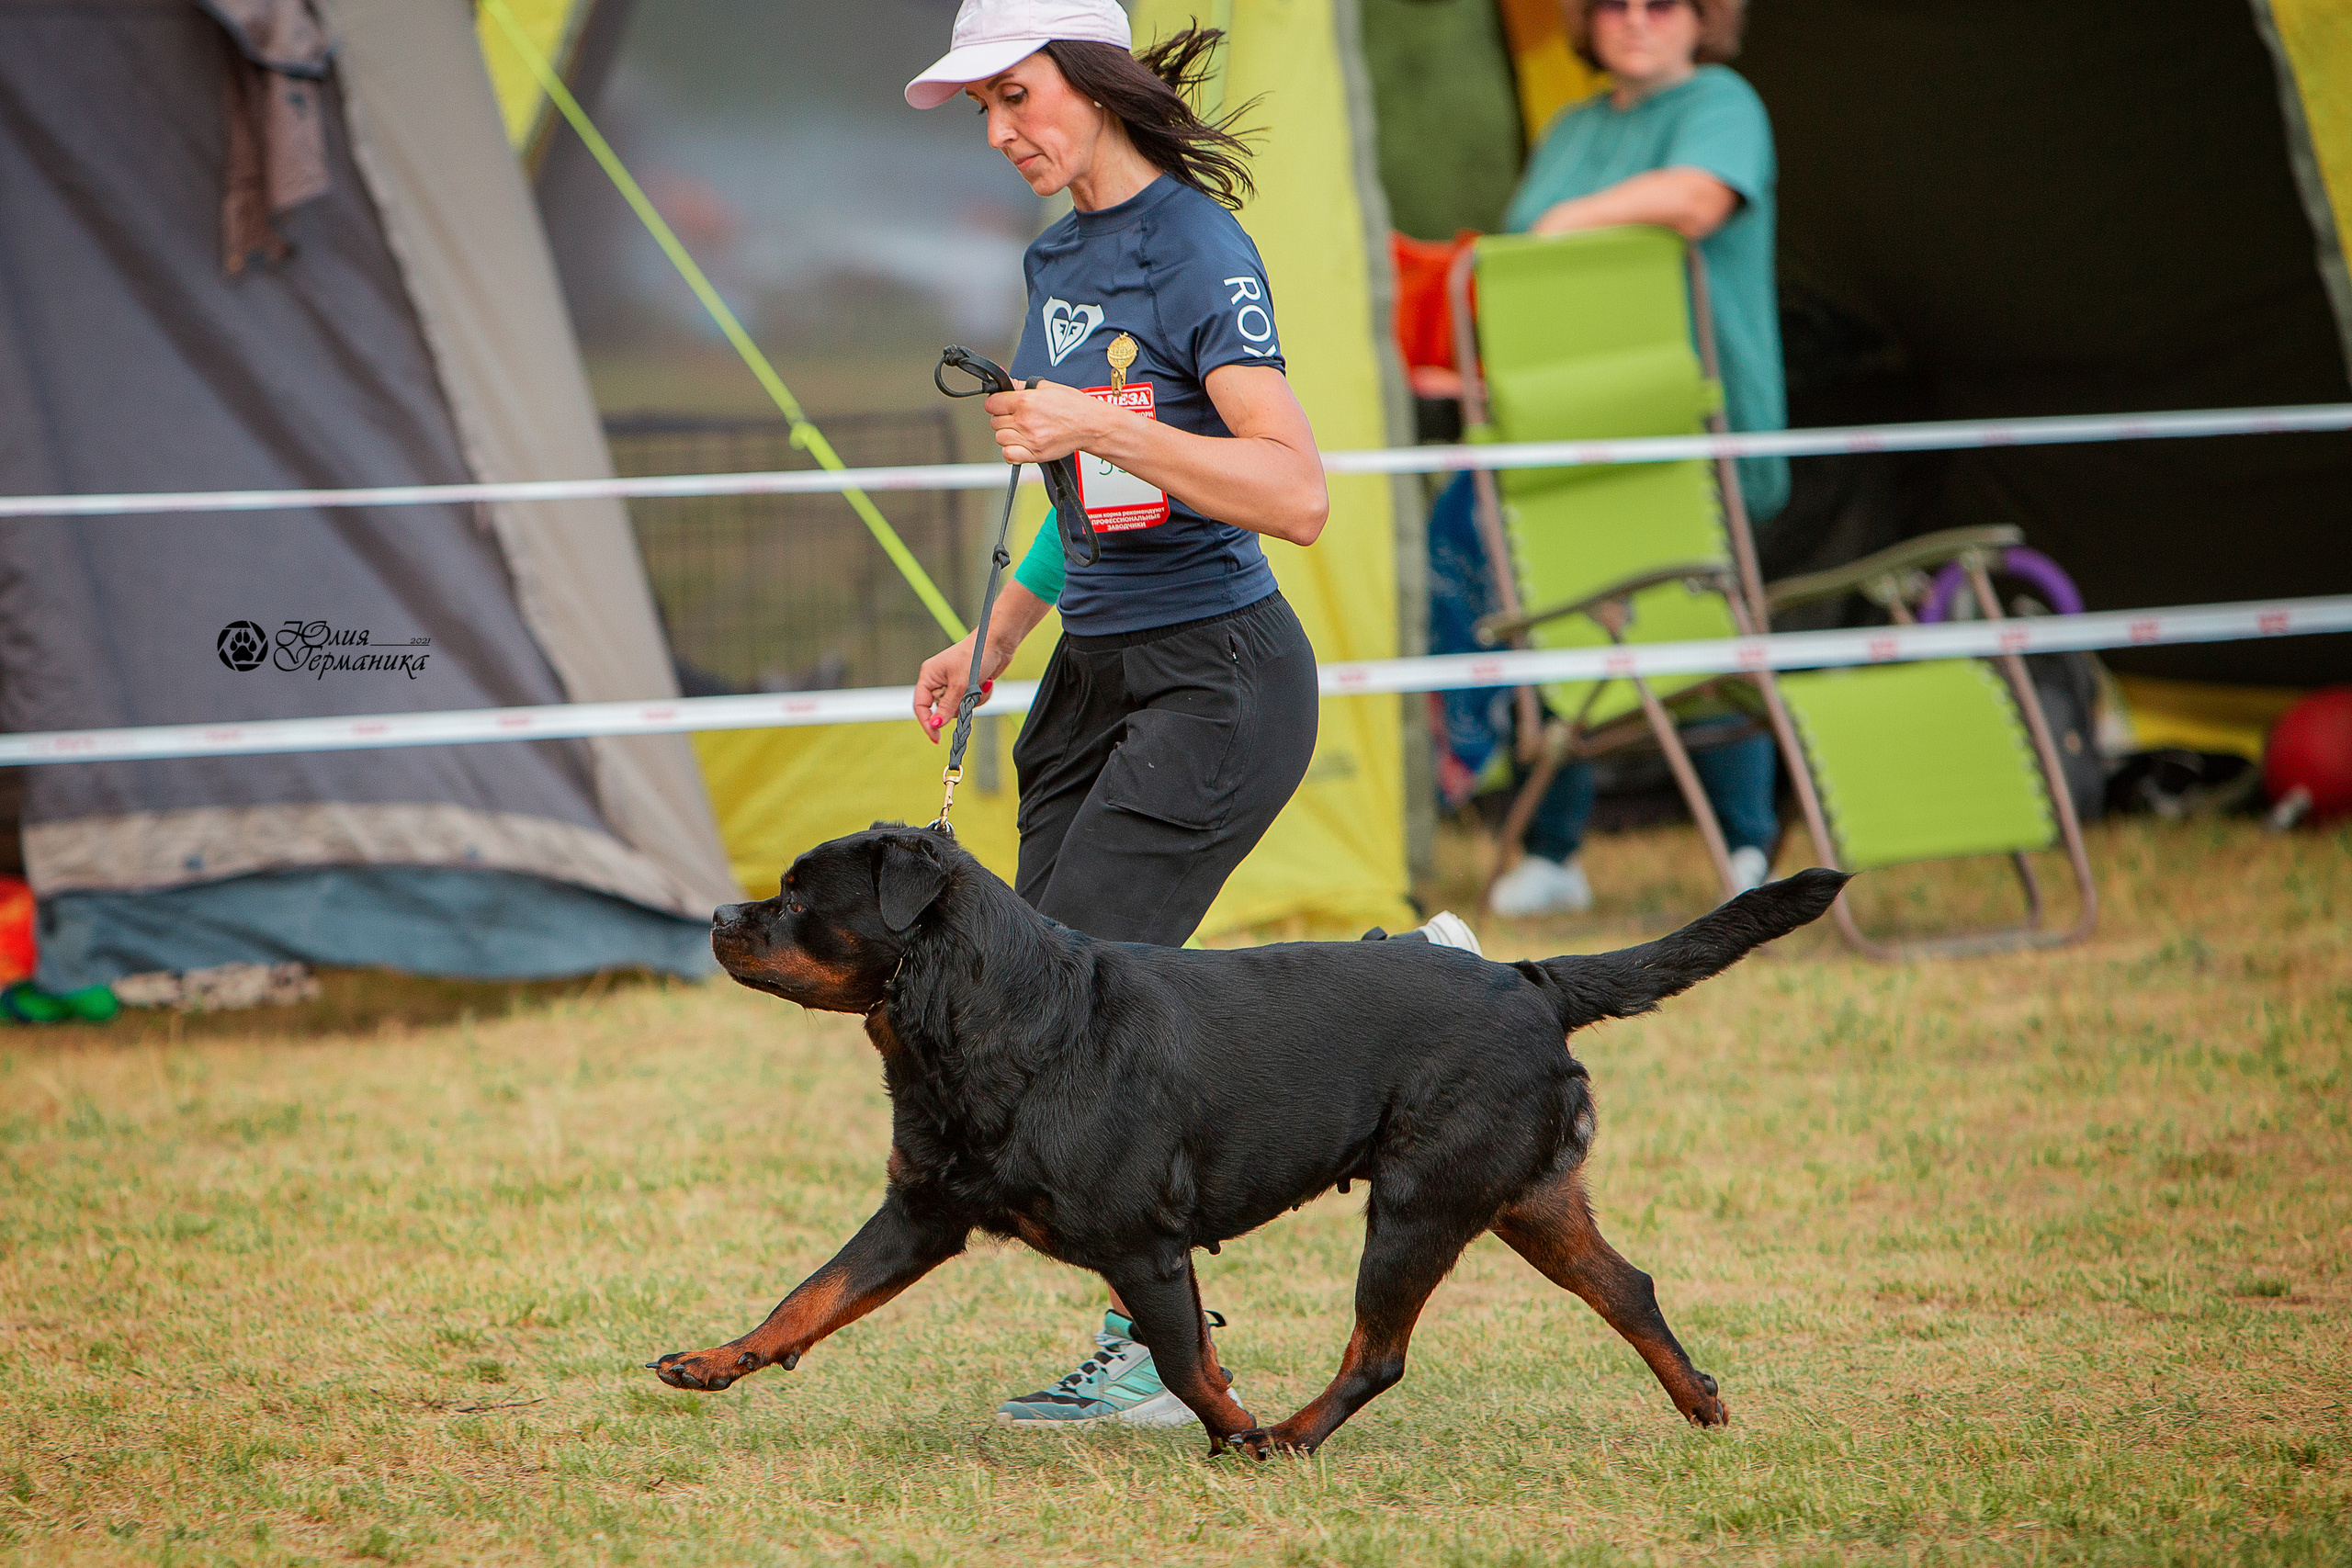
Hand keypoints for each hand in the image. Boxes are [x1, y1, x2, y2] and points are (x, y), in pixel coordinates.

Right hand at [912, 632, 1002, 742]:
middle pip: (942, 709)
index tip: (936, 738)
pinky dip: (980, 696)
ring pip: (959, 708)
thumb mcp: (960, 684)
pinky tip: (986, 682)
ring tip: (981, 683)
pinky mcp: (967, 686)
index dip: (927, 722)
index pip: (921, 705)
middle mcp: (938, 681)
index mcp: (929, 676)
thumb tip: (936, 725)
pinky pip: (971, 703)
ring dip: (973, 700)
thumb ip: (948, 706)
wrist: (998, 643)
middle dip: (959, 706)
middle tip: (970, 696)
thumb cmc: (975, 656)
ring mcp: (953, 684)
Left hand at [985, 380, 1110, 465]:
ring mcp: (1029, 439)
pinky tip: (1020, 444)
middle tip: (1017, 417)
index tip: (1002, 405)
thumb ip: (1020, 385)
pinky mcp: (1035, 454)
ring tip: (1021, 430)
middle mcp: (1025, 421)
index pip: (992, 404)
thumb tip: (1004, 381)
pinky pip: (1008, 455)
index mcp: (1025, 401)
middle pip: (995, 422)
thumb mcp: (1046, 387)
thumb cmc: (1072, 406)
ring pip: (1000, 438)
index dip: (996, 403)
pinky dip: (1011, 451)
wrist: (1090, 425)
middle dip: (1003, 418)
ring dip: (1007, 434)